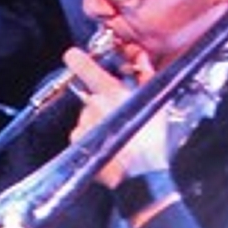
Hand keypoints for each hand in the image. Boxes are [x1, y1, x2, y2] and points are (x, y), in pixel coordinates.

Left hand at [64, 41, 171, 188]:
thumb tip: (140, 58)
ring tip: (116, 134)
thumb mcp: (156, 103)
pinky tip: (106, 143)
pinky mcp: (77, 140)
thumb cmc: (151, 139)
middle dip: (102, 104)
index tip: (72, 55)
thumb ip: (146, 76)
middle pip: (91, 97)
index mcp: (111, 93)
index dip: (78, 60)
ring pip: (87, 116)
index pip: (86, 68)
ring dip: (97, 121)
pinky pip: (81, 134)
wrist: (140, 172)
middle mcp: (93, 105)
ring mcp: (83, 123)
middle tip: (119, 116)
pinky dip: (90, 137)